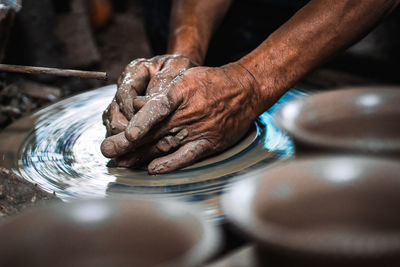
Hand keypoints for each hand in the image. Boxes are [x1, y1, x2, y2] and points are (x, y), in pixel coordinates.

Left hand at [101, 63, 270, 173]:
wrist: (244, 91)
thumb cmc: (210, 83)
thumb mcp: (185, 77)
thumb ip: (162, 92)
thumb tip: (137, 106)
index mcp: (181, 94)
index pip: (156, 109)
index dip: (140, 124)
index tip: (124, 135)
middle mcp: (188, 114)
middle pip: (153, 132)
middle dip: (127, 144)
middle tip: (107, 151)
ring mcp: (198, 131)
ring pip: (164, 146)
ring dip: (141, 156)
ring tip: (121, 163)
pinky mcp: (208, 144)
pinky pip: (187, 156)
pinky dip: (170, 164)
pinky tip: (153, 170)